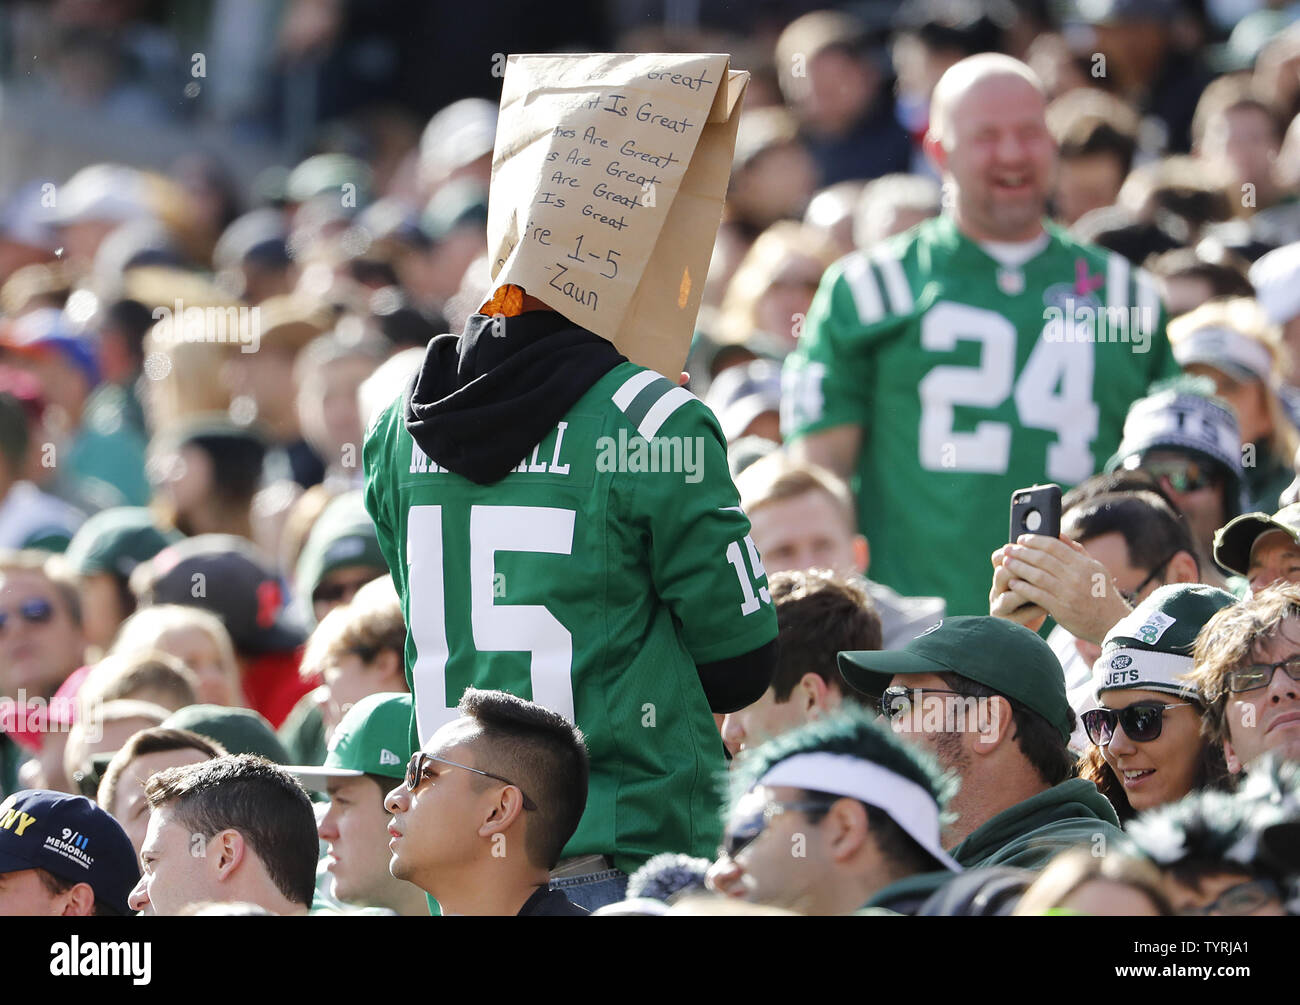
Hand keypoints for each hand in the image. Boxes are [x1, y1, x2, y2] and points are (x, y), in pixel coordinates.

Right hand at [989, 546, 1047, 632]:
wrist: (1031, 630)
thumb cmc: (1040, 597)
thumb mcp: (1040, 577)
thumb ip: (1047, 559)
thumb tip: (1061, 537)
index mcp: (1003, 574)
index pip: (998, 557)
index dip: (1013, 552)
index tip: (1032, 547)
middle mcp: (997, 589)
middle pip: (1002, 573)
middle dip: (1024, 570)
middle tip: (1044, 566)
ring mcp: (999, 607)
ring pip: (1009, 596)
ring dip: (1029, 591)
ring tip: (1047, 587)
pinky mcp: (1008, 623)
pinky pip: (1022, 615)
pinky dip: (1037, 608)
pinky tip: (1051, 605)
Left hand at [993, 535, 1130, 644]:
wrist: (1111, 623)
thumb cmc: (1102, 594)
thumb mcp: (1096, 568)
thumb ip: (1077, 551)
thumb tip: (1059, 534)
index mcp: (1083, 564)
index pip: (1054, 546)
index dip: (1035, 540)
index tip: (1021, 539)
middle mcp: (1075, 576)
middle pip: (1042, 559)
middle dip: (1021, 552)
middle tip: (1007, 548)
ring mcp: (1067, 593)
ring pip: (1036, 575)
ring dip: (1018, 567)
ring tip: (1006, 563)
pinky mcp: (1060, 608)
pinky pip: (1036, 595)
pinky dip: (1022, 587)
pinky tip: (1012, 583)